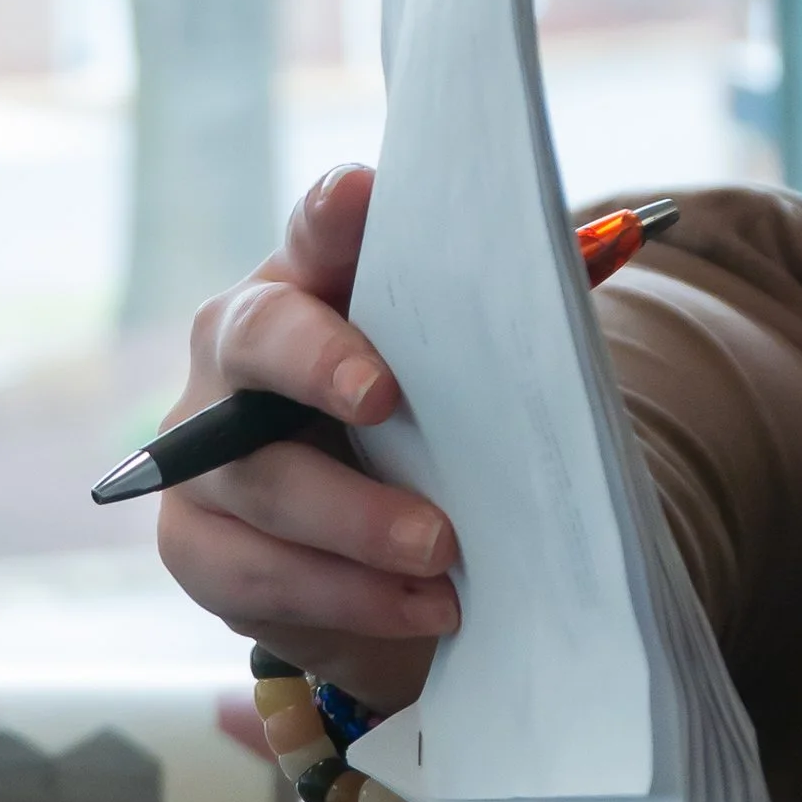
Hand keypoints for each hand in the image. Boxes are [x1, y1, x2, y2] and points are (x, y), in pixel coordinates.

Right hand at [155, 164, 460, 712]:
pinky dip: (348, 595)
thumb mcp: (458, 380)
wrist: (378, 565)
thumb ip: (510, 315)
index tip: (362, 195)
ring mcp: (199, 454)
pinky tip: (422, 606)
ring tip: (442, 552)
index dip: (333, 213)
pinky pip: (256, 572)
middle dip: (319, 363)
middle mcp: (236, 356)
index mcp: (307, 289)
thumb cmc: (423, 440)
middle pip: (256, 341)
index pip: (315, 232)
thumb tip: (606, 247)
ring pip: (262, 479)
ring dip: (357, 520)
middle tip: (383, 398)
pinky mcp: (195, 545)